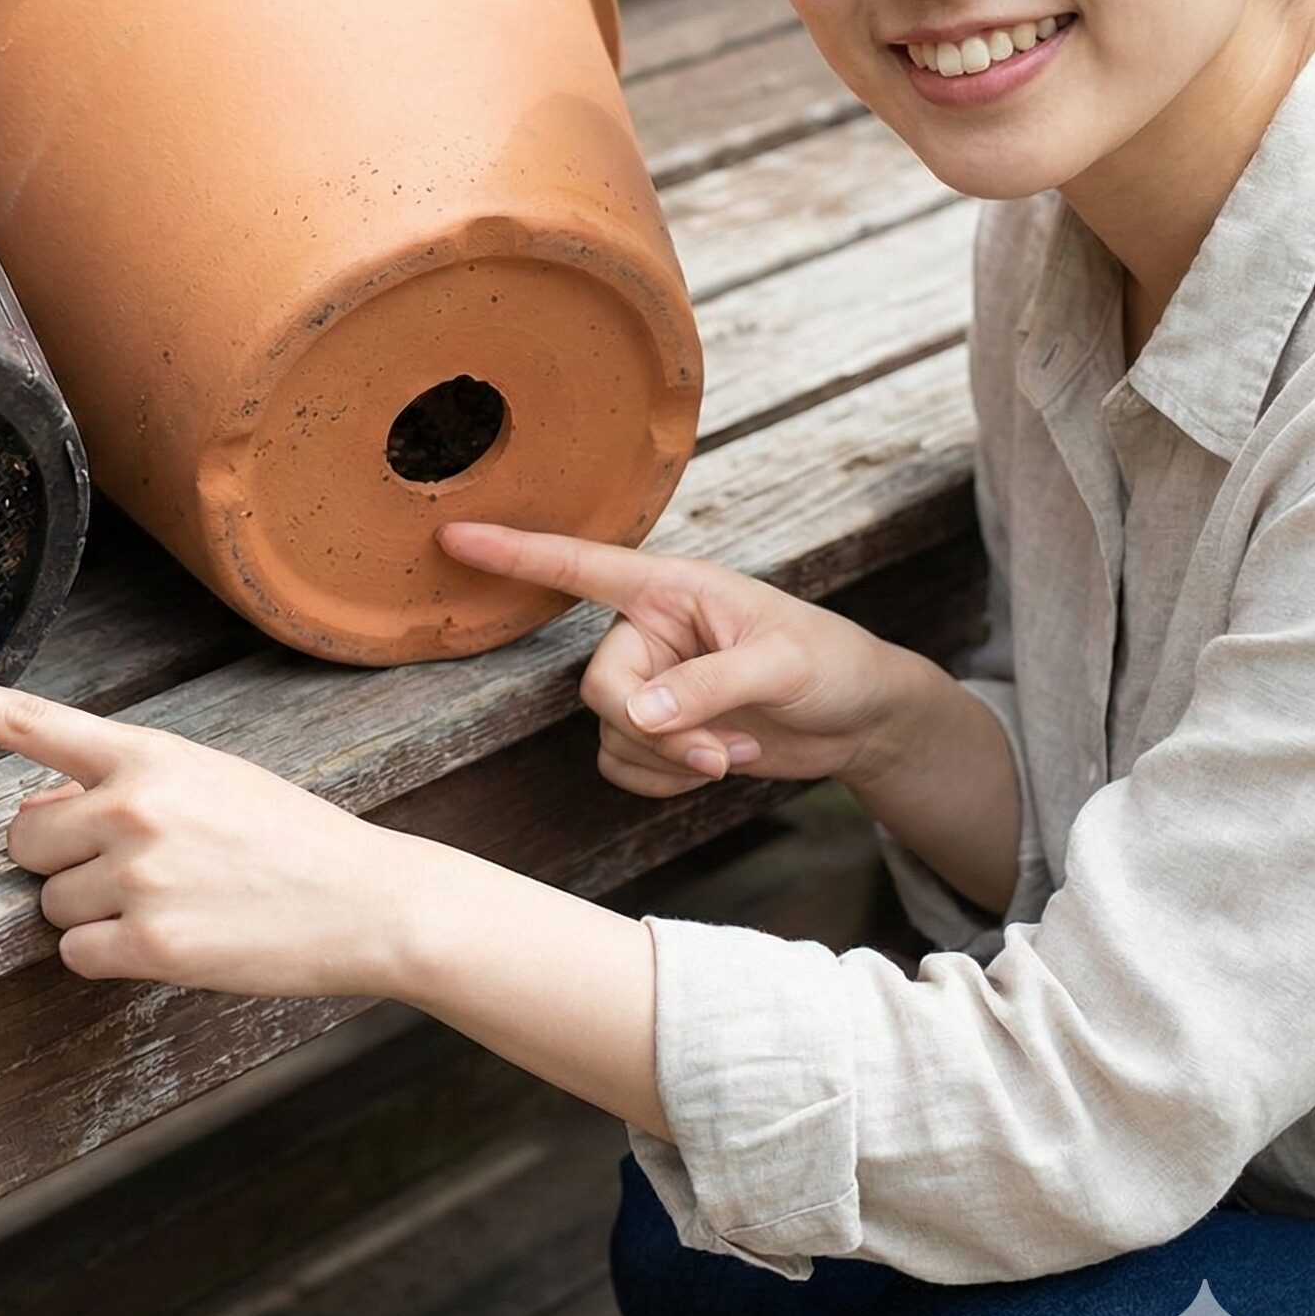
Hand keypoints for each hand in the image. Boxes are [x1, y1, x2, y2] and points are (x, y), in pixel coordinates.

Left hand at [0, 659, 423, 998]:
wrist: (370, 901)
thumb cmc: (290, 838)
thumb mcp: (209, 780)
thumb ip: (122, 785)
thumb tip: (40, 811)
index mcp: (148, 752)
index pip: (30, 719)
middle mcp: (132, 805)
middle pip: (22, 838)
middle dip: (55, 858)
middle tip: (126, 866)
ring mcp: (139, 875)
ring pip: (51, 904)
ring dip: (93, 912)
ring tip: (173, 900)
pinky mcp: (151, 943)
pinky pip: (77, 956)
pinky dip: (112, 957)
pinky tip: (173, 939)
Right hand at [436, 522, 915, 798]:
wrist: (860, 719)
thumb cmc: (830, 664)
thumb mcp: (782, 665)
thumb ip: (707, 685)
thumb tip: (636, 714)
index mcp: (670, 589)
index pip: (579, 566)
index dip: (514, 552)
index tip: (454, 533)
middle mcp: (648, 633)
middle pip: (600, 688)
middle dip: (654, 733)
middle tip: (717, 751)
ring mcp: (650, 684)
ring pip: (608, 735)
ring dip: (667, 762)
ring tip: (732, 753)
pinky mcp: (659, 731)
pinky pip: (622, 766)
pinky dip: (664, 781)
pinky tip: (716, 767)